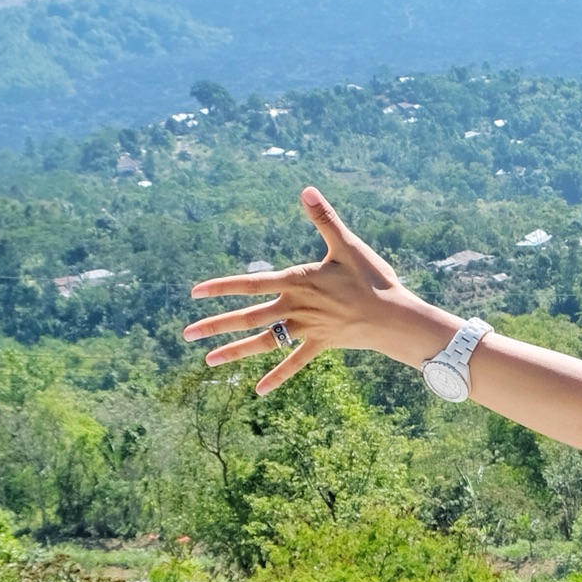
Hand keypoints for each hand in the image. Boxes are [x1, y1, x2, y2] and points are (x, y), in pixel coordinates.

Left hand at [183, 186, 453, 396]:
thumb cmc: (373, 278)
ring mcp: (307, 329)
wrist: (394, 317)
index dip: (221, 287)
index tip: (195, 293)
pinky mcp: (320, 344)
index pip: (251, 283)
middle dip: (215, 326)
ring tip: (208, 361)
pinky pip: (294, 363)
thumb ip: (324, 218)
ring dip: (235, 351)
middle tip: (187, 334)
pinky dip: (277, 376)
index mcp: (298, 282)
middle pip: (248, 317)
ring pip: (264, 342)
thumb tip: (306, 190)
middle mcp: (296, 307)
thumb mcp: (347, 245)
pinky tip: (258, 391)